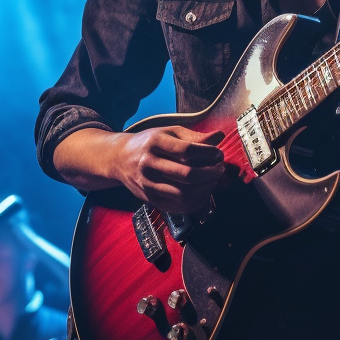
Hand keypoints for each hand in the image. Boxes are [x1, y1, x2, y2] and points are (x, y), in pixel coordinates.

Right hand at [110, 126, 225, 213]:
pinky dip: (195, 202)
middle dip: (210, 174)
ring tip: (212, 181)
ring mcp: (148, 184)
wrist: (119, 159)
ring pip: (183, 194)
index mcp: (155, 143)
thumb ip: (195, 136)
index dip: (208, 153)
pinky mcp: (149, 199)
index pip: (187, 150)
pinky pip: (177, 206)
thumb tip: (219, 136)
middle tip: (219, 169)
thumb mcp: (170, 132)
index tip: (219, 154)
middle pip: (187, 175)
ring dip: (205, 189)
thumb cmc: (149, 143)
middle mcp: (148, 164)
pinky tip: (202, 192)